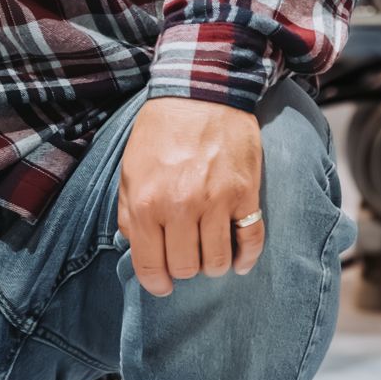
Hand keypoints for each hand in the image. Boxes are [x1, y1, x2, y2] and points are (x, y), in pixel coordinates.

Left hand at [116, 98, 264, 296]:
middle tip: (185, 257)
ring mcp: (216, 202)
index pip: (151, 266)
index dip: (156, 284)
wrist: (201, 93)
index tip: (162, 286)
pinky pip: (250, 242)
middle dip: (183, 269)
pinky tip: (238, 261)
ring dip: (213, 265)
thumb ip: (129, 213)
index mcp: (147, 204)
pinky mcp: (245, 194)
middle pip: (186, 268)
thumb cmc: (160, 132)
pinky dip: (245, 259)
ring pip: (217, 262)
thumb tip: (138, 249)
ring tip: (208, 253)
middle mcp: (180, 208)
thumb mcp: (129, 170)